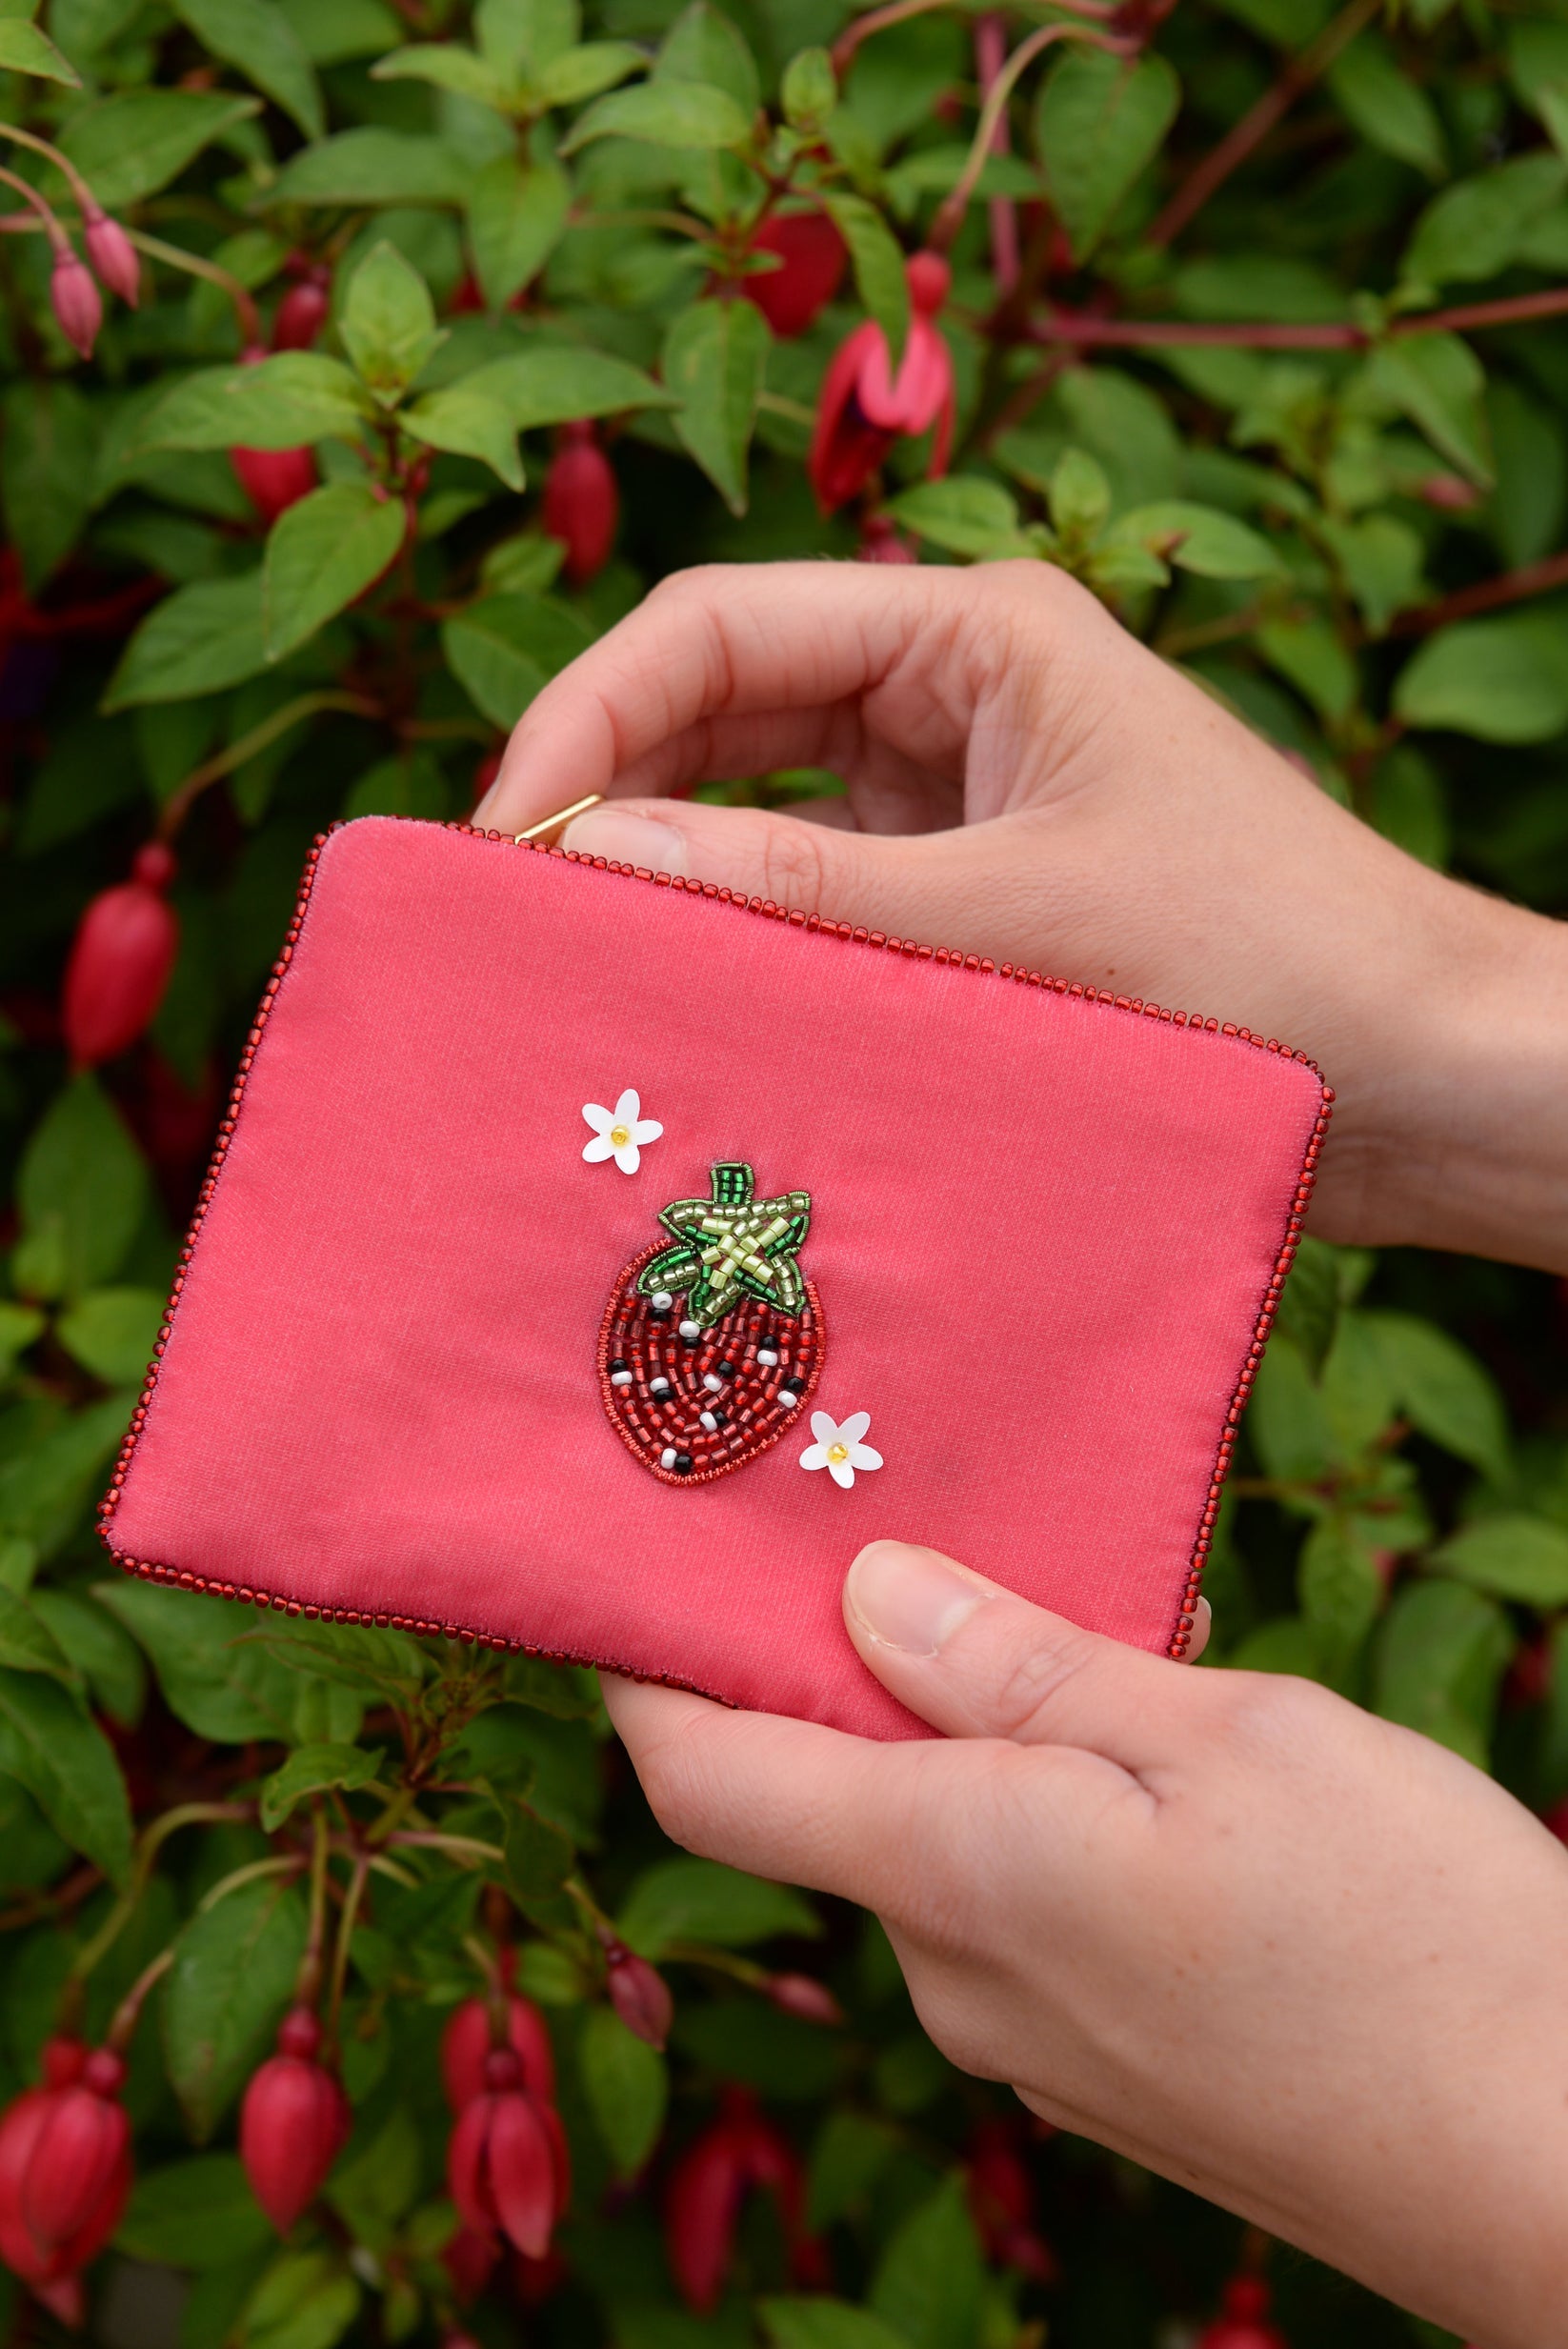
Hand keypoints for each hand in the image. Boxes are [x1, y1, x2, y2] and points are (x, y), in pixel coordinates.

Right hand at [477, 560, 1567, 1271]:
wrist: (1418, 1077)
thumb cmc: (1263, 958)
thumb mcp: (1011, 918)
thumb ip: (795, 887)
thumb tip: (585, 858)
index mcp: (973, 628)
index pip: (717, 626)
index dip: (587, 717)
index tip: (505, 840)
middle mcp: (950, 693)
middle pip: (716, 711)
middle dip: (607, 799)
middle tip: (510, 924)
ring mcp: (952, 798)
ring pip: (753, 816)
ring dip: (667, 883)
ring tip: (572, 973)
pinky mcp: (961, 897)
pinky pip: (812, 903)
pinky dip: (744, 947)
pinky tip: (681, 1011)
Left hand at [604, 1540, 1567, 2348]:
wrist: (1559, 2173)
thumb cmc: (1416, 1935)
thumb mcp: (1230, 1740)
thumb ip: (1027, 1671)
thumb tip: (866, 1601)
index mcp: (959, 1873)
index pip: (708, 1771)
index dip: (641, 1667)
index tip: (628, 1567)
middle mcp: (957, 1976)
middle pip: (830, 1793)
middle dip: (861, 1664)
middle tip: (948, 1530)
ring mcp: (1031, 2040)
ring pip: (941, 1843)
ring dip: (981, 1729)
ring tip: (1111, 1627)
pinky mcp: (1105, 2068)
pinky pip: (1018, 1906)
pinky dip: (1042, 1809)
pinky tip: (1161, 1752)